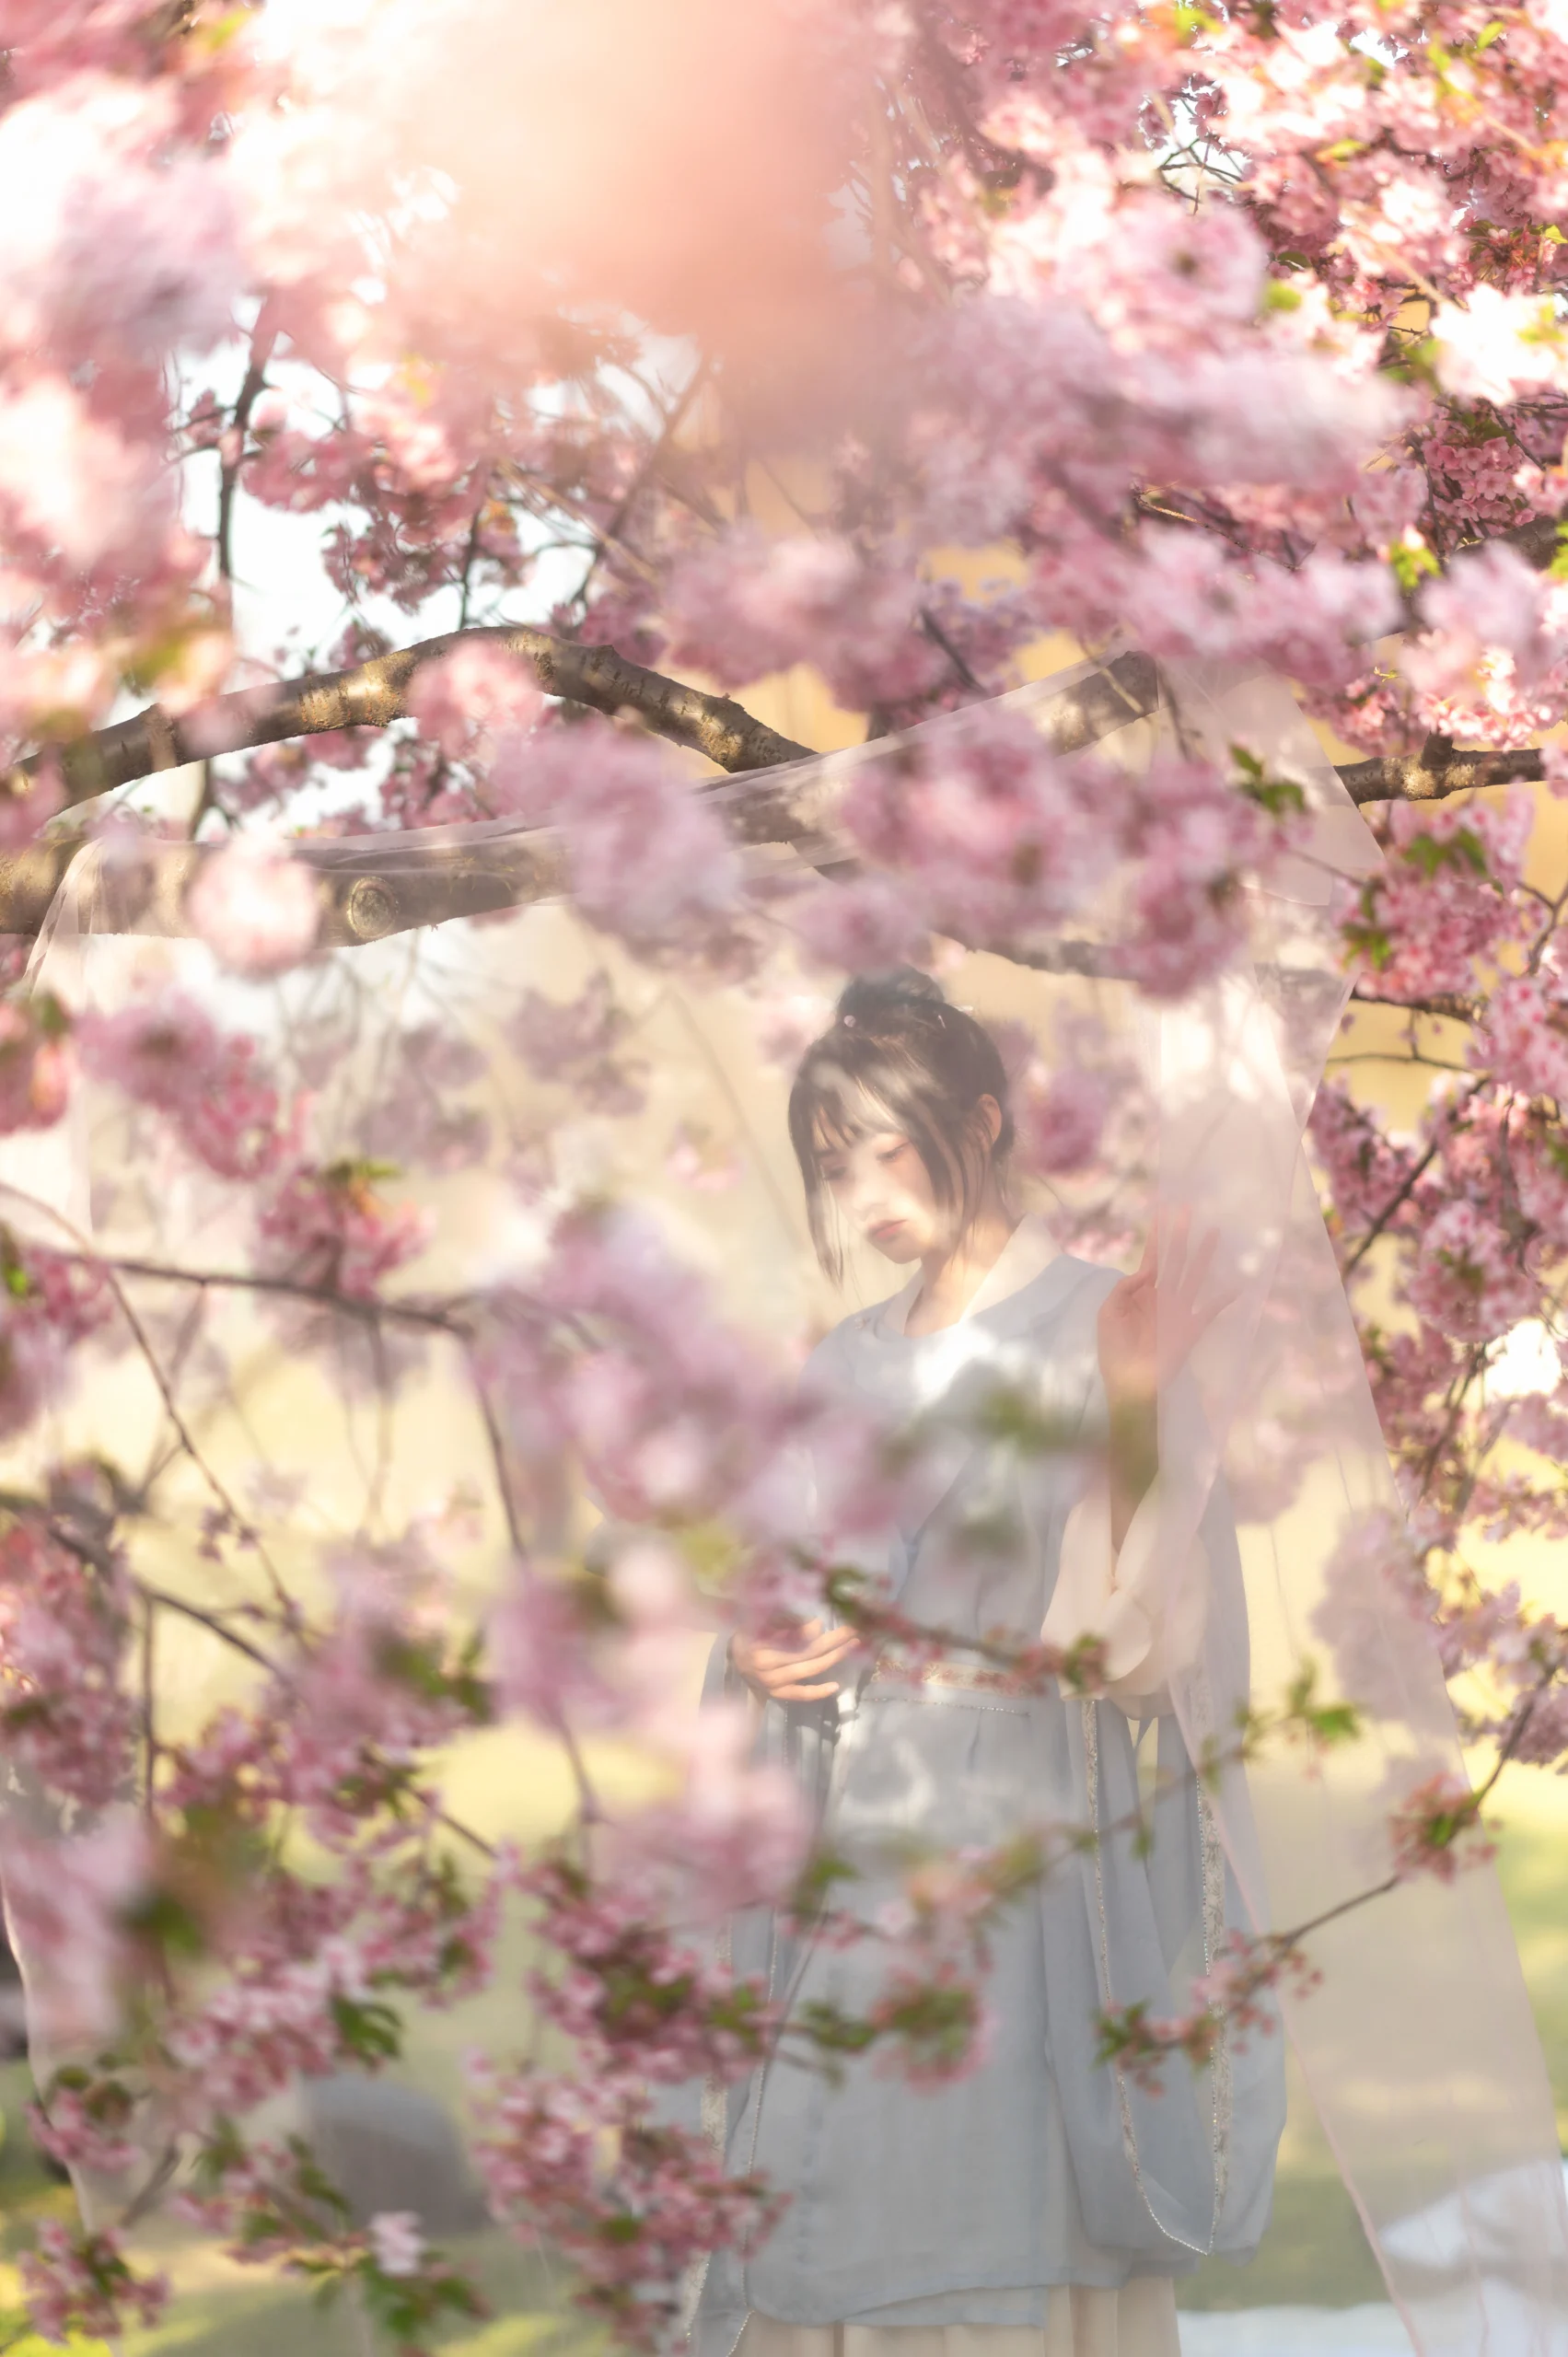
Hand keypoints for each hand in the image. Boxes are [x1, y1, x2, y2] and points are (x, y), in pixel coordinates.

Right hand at [731, 1618, 858, 1702]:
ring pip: (808, 1671)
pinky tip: (835, 1686)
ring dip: (833, 1658)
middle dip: (834, 1640)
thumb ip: (784, 1621)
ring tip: (852, 1645)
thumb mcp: (759, 1622)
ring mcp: (773, 1684)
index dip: (817, 1629)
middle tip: (854, 1628)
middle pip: (808, 1652)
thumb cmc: (747, 1635)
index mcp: (763, 1645)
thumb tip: (816, 1625)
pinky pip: (800, 1695)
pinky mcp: (777, 1694)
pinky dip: (818, 1692)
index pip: (797, 1638)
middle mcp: (768, 1667)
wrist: (732, 1661)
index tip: (834, 1618)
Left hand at [1097, 1208, 1235, 1412]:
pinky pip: (1212, 1309)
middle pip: (1176, 1260)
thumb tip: (1148, 1270)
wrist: (1130, 1382)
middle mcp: (1164, 1296)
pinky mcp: (1193, 1327)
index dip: (1157, 1238)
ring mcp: (1180, 1310)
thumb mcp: (1108, 1313)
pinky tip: (1238, 1284)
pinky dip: (1224, 1298)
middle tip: (1188, 1209)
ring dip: (1204, 1255)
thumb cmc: (1115, 1349)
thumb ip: (1124, 1287)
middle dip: (1181, 1235)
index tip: (1163, 1213)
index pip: (1152, 1259)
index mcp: (1142, 1293)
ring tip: (1214, 1232)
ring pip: (1195, 1275)